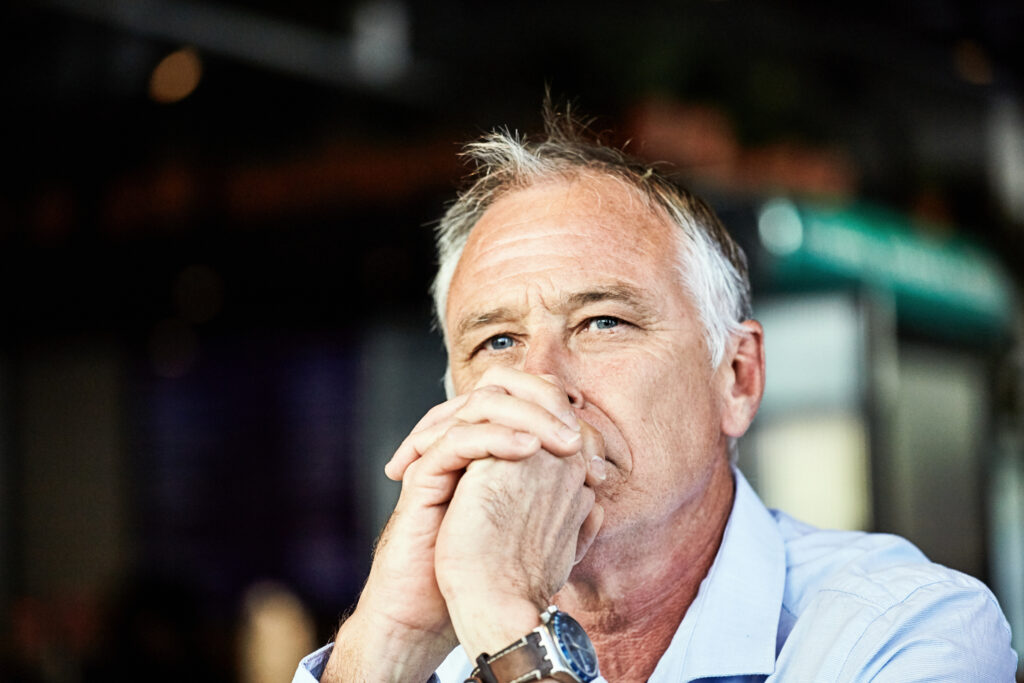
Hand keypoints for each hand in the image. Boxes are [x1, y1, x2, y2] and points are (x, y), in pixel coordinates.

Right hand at [324, 368, 602, 680]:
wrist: (433, 611)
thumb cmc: (481, 574)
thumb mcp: (532, 529)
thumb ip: (557, 503)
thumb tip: (596, 489)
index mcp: (482, 451)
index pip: (517, 402)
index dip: (555, 408)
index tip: (591, 439)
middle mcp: (458, 445)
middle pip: (500, 391)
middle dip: (544, 402)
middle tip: (577, 433)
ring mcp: (438, 457)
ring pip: (480, 405)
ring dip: (528, 415)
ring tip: (563, 440)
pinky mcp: (423, 476)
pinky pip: (456, 439)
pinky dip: (495, 436)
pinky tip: (528, 449)